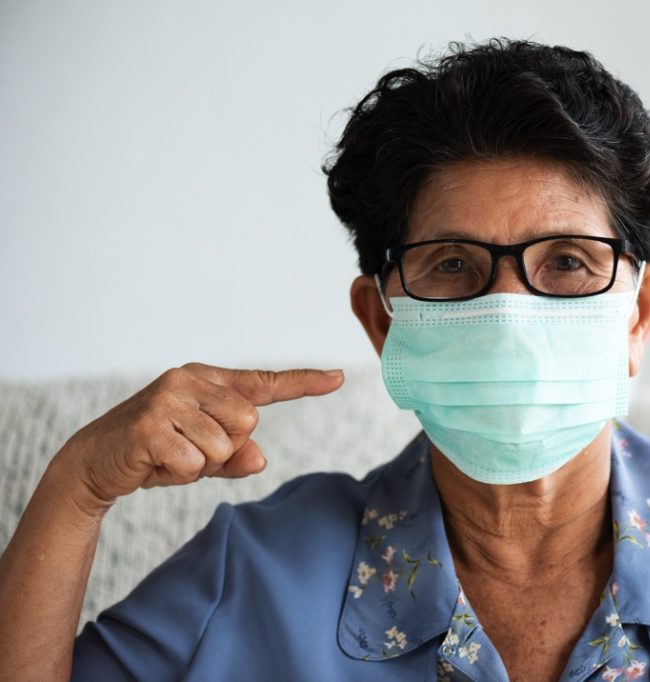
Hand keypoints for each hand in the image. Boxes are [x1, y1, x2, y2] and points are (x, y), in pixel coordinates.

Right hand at [56, 362, 344, 510]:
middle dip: (222, 448)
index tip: (339, 378)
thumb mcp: (203, 456)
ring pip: (223, 445)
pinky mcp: (150, 424)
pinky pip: (194, 462)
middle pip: (248, 423)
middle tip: (186, 448)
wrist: (94, 463)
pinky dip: (180, 472)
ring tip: (169, 455)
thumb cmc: (156, 453)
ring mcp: (167, 398)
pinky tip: (155, 461)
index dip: (304, 383)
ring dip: (198, 464)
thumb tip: (260, 457)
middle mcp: (189, 381)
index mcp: (207, 381)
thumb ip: (236, 457)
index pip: (264, 383)